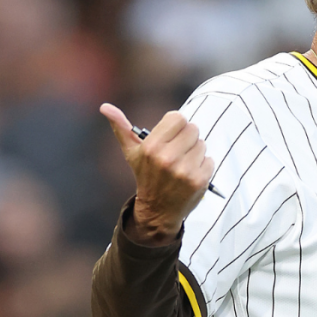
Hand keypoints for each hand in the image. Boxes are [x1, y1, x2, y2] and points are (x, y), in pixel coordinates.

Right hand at [101, 103, 214, 245]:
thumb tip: (105, 107)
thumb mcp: (132, 152)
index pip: (178, 117)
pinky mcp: (199, 180)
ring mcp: (184, 170)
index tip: (171, 136)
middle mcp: (167, 158)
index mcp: (151, 147)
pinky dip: (204, 165)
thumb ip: (121, 127)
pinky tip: (190, 173)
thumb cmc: (146, 175)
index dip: (176, 125)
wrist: (157, 209)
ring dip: (195, 152)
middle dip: (187, 138)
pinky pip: (210, 160)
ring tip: (182, 163)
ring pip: (202, 144)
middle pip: (193, 128)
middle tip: (177, 151)